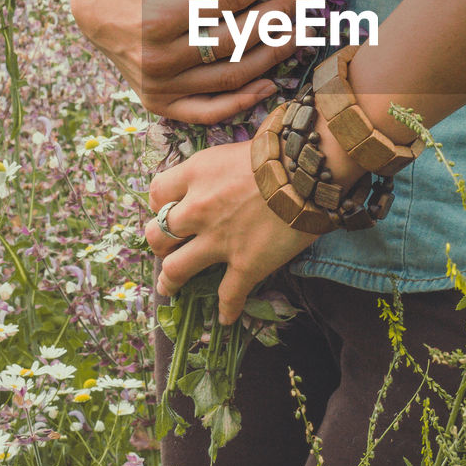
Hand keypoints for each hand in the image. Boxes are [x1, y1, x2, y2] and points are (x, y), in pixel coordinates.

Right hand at [70, 0, 318, 122]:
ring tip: (305, 29)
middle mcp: (160, 57)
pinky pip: (208, 111)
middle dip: (282, 11)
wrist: (88, 9)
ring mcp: (160, 86)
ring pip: (231, 76)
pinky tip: (272, 82)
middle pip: (238, 37)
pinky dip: (242, 102)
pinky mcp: (160, 103)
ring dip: (275, 54)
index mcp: (158, 16)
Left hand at [146, 140, 322, 323]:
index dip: (159, 204)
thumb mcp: (235, 148)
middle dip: (159, 244)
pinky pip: (229, 295)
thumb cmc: (279, 150)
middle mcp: (198, 209)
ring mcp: (220, 241)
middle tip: (167, 248)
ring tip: (169, 288)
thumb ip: (217, 166)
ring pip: (176, 269)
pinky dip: (227, 309)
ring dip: (170, 281)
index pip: (157, 193)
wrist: (309, 171)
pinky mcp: (246, 265)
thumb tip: (222, 169)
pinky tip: (225, 318)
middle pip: (156, 235)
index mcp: (196, 174)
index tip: (167, 209)